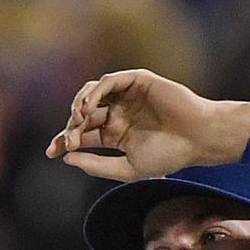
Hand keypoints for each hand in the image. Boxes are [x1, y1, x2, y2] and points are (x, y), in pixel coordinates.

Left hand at [47, 70, 249, 181]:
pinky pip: (108, 82)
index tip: (51, 153)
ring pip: (90, 94)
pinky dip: (94, 92)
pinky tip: (88, 108)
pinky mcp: (136, 81)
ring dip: (78, 107)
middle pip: (82, 114)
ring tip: (77, 123)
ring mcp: (126, 95)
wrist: (198, 138)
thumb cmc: (169, 155)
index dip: (65, 141)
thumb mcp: (127, 168)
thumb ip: (97, 166)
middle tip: (69, 141)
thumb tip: (67, 159)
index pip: (83, 134)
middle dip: (71, 127)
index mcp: (115, 134)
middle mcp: (118, 112)